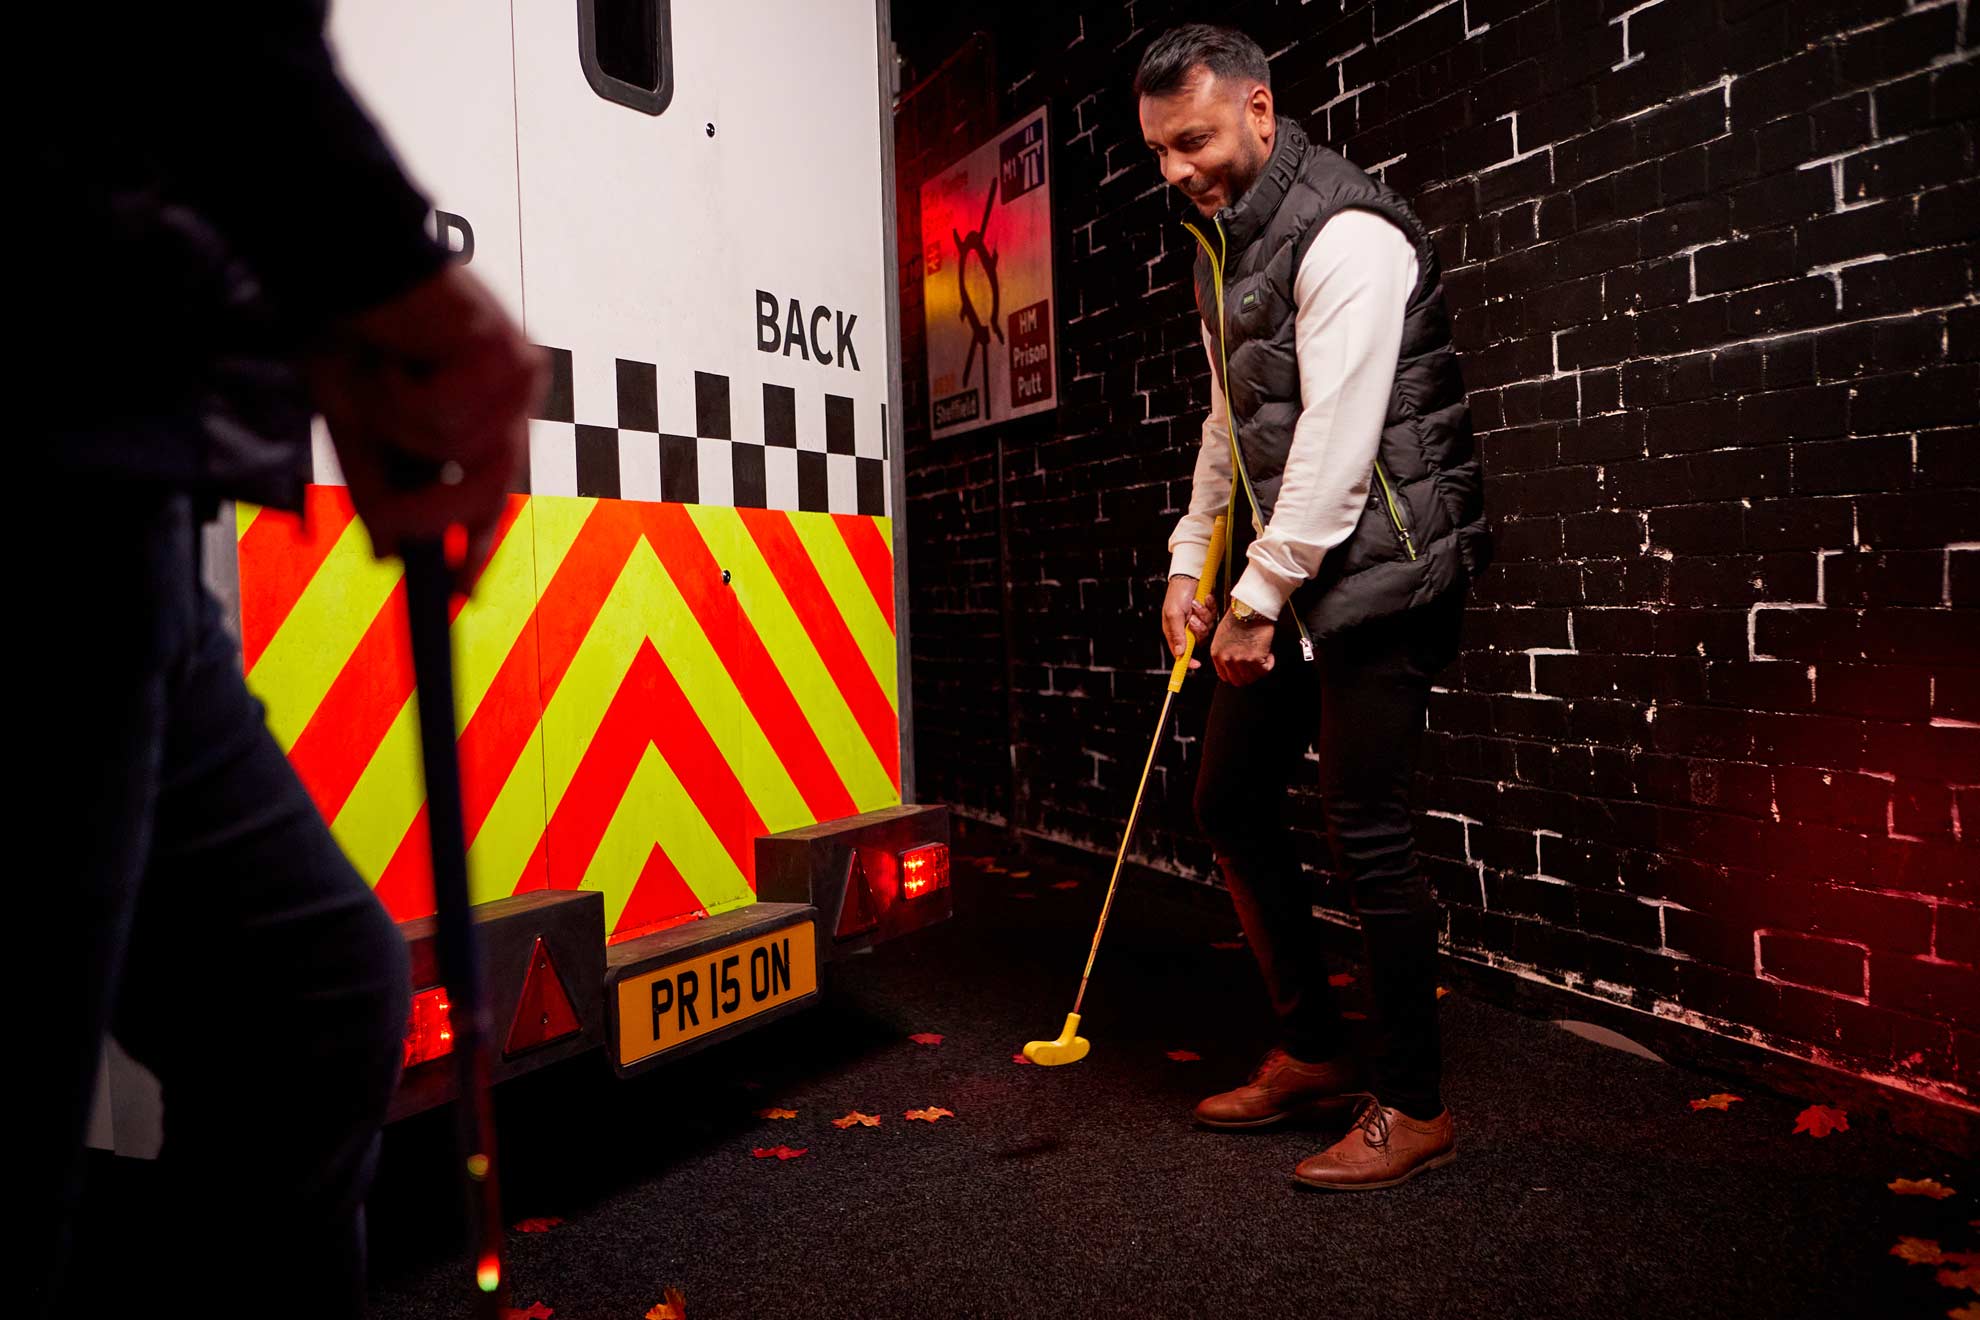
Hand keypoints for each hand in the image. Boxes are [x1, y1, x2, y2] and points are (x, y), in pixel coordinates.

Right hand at [307, 263, 546, 590]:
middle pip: (489, 485)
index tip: (463, 592)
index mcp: (487, 410)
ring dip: (394, 420)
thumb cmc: (353, 329)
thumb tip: (388, 553)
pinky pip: (441, 415)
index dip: (481, 541)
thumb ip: (379, 489)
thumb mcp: (357, 425)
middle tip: (385, 516)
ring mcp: (516, 375)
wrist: (345, 256)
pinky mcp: (506, 355)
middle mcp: (512, 395)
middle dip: (429, 509)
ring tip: (376, 371)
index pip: (496, 488)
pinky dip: (397, 393)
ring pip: (456, 450)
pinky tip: (392, 351)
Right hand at [1162, 575, 1217, 669]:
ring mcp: (1198, 621)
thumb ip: (1177, 634)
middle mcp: (1187, 628)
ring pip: (1208, 628)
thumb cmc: (1177, 593)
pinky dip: (1210, 606)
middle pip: (1198, 640)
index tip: (1196, 665)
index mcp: (1175, 631)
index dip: (1187, 661)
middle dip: (1199, 629)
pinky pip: (1213, 616)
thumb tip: (1179, 653)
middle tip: (1193, 618)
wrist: (1190, 575)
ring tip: (1197, 603)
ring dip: (1204, 614)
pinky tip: (1205, 598)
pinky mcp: (1207, 613)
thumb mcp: (1174, 613)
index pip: (1180, 653)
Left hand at [1211, 608, 1275, 685]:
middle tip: (1255, 666)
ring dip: (1260, 669)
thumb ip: (1225, 653)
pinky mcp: (1255, 658)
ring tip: (1262, 656)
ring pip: (1253, 677)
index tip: (1244, 670)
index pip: (1225, 677)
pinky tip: (1268, 653)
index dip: (1237, 675)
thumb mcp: (1222, 636)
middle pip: (1239, 681)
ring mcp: (1241, 659)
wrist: (1250, 607)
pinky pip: (1265, 670)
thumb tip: (1234, 665)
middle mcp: (1227, 658)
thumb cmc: (1239, 617)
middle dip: (1249, 675)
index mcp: (1217, 653)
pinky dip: (1269, 663)